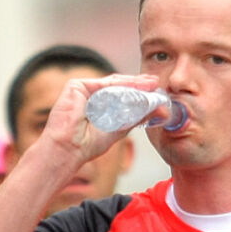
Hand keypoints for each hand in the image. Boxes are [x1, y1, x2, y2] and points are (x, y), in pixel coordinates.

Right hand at [46, 72, 164, 160]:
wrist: (70, 149)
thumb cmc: (89, 145)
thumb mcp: (121, 128)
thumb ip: (138, 117)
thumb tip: (161, 110)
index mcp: (99, 106)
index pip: (121, 96)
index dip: (139, 92)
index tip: (156, 92)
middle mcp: (90, 96)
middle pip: (118, 86)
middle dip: (139, 84)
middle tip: (155, 82)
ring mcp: (83, 90)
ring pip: (113, 83)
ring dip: (134, 83)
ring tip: (150, 84)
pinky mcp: (76, 86)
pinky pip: (103, 83)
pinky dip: (121, 84)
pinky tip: (137, 85)